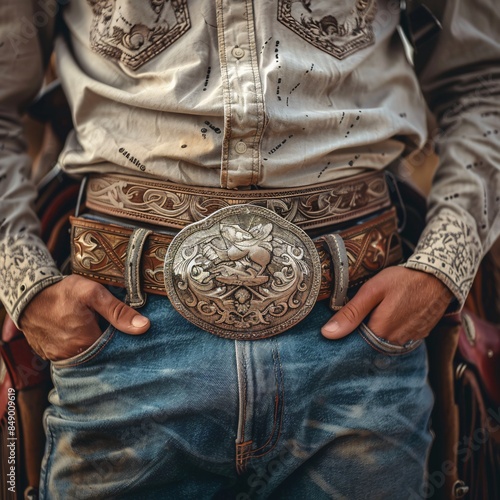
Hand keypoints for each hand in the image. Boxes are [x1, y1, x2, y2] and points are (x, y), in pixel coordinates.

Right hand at [18, 275, 149, 360]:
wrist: (27, 294)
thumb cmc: (62, 292)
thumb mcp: (93, 294)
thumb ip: (118, 311)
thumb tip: (144, 326)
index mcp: (86, 341)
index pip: (115, 349)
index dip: (121, 339)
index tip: (124, 329)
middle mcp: (71, 355)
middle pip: (101, 354)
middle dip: (107, 343)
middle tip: (105, 325)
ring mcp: (58, 358)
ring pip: (86, 356)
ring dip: (92, 346)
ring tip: (91, 328)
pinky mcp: (49, 356)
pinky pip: (70, 356)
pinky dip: (77, 347)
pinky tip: (79, 333)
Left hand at [321, 267, 453, 344]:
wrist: (439, 277)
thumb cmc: (403, 280)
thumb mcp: (372, 290)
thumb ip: (351, 313)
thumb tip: (327, 334)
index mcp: (380, 332)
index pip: (354, 345)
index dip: (346, 336)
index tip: (340, 325)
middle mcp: (395, 342)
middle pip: (369, 345)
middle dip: (361, 334)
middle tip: (360, 314)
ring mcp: (409, 341)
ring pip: (384, 342)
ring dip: (377, 332)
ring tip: (376, 312)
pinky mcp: (419, 336)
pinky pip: (398, 338)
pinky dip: (392, 330)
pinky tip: (390, 315)